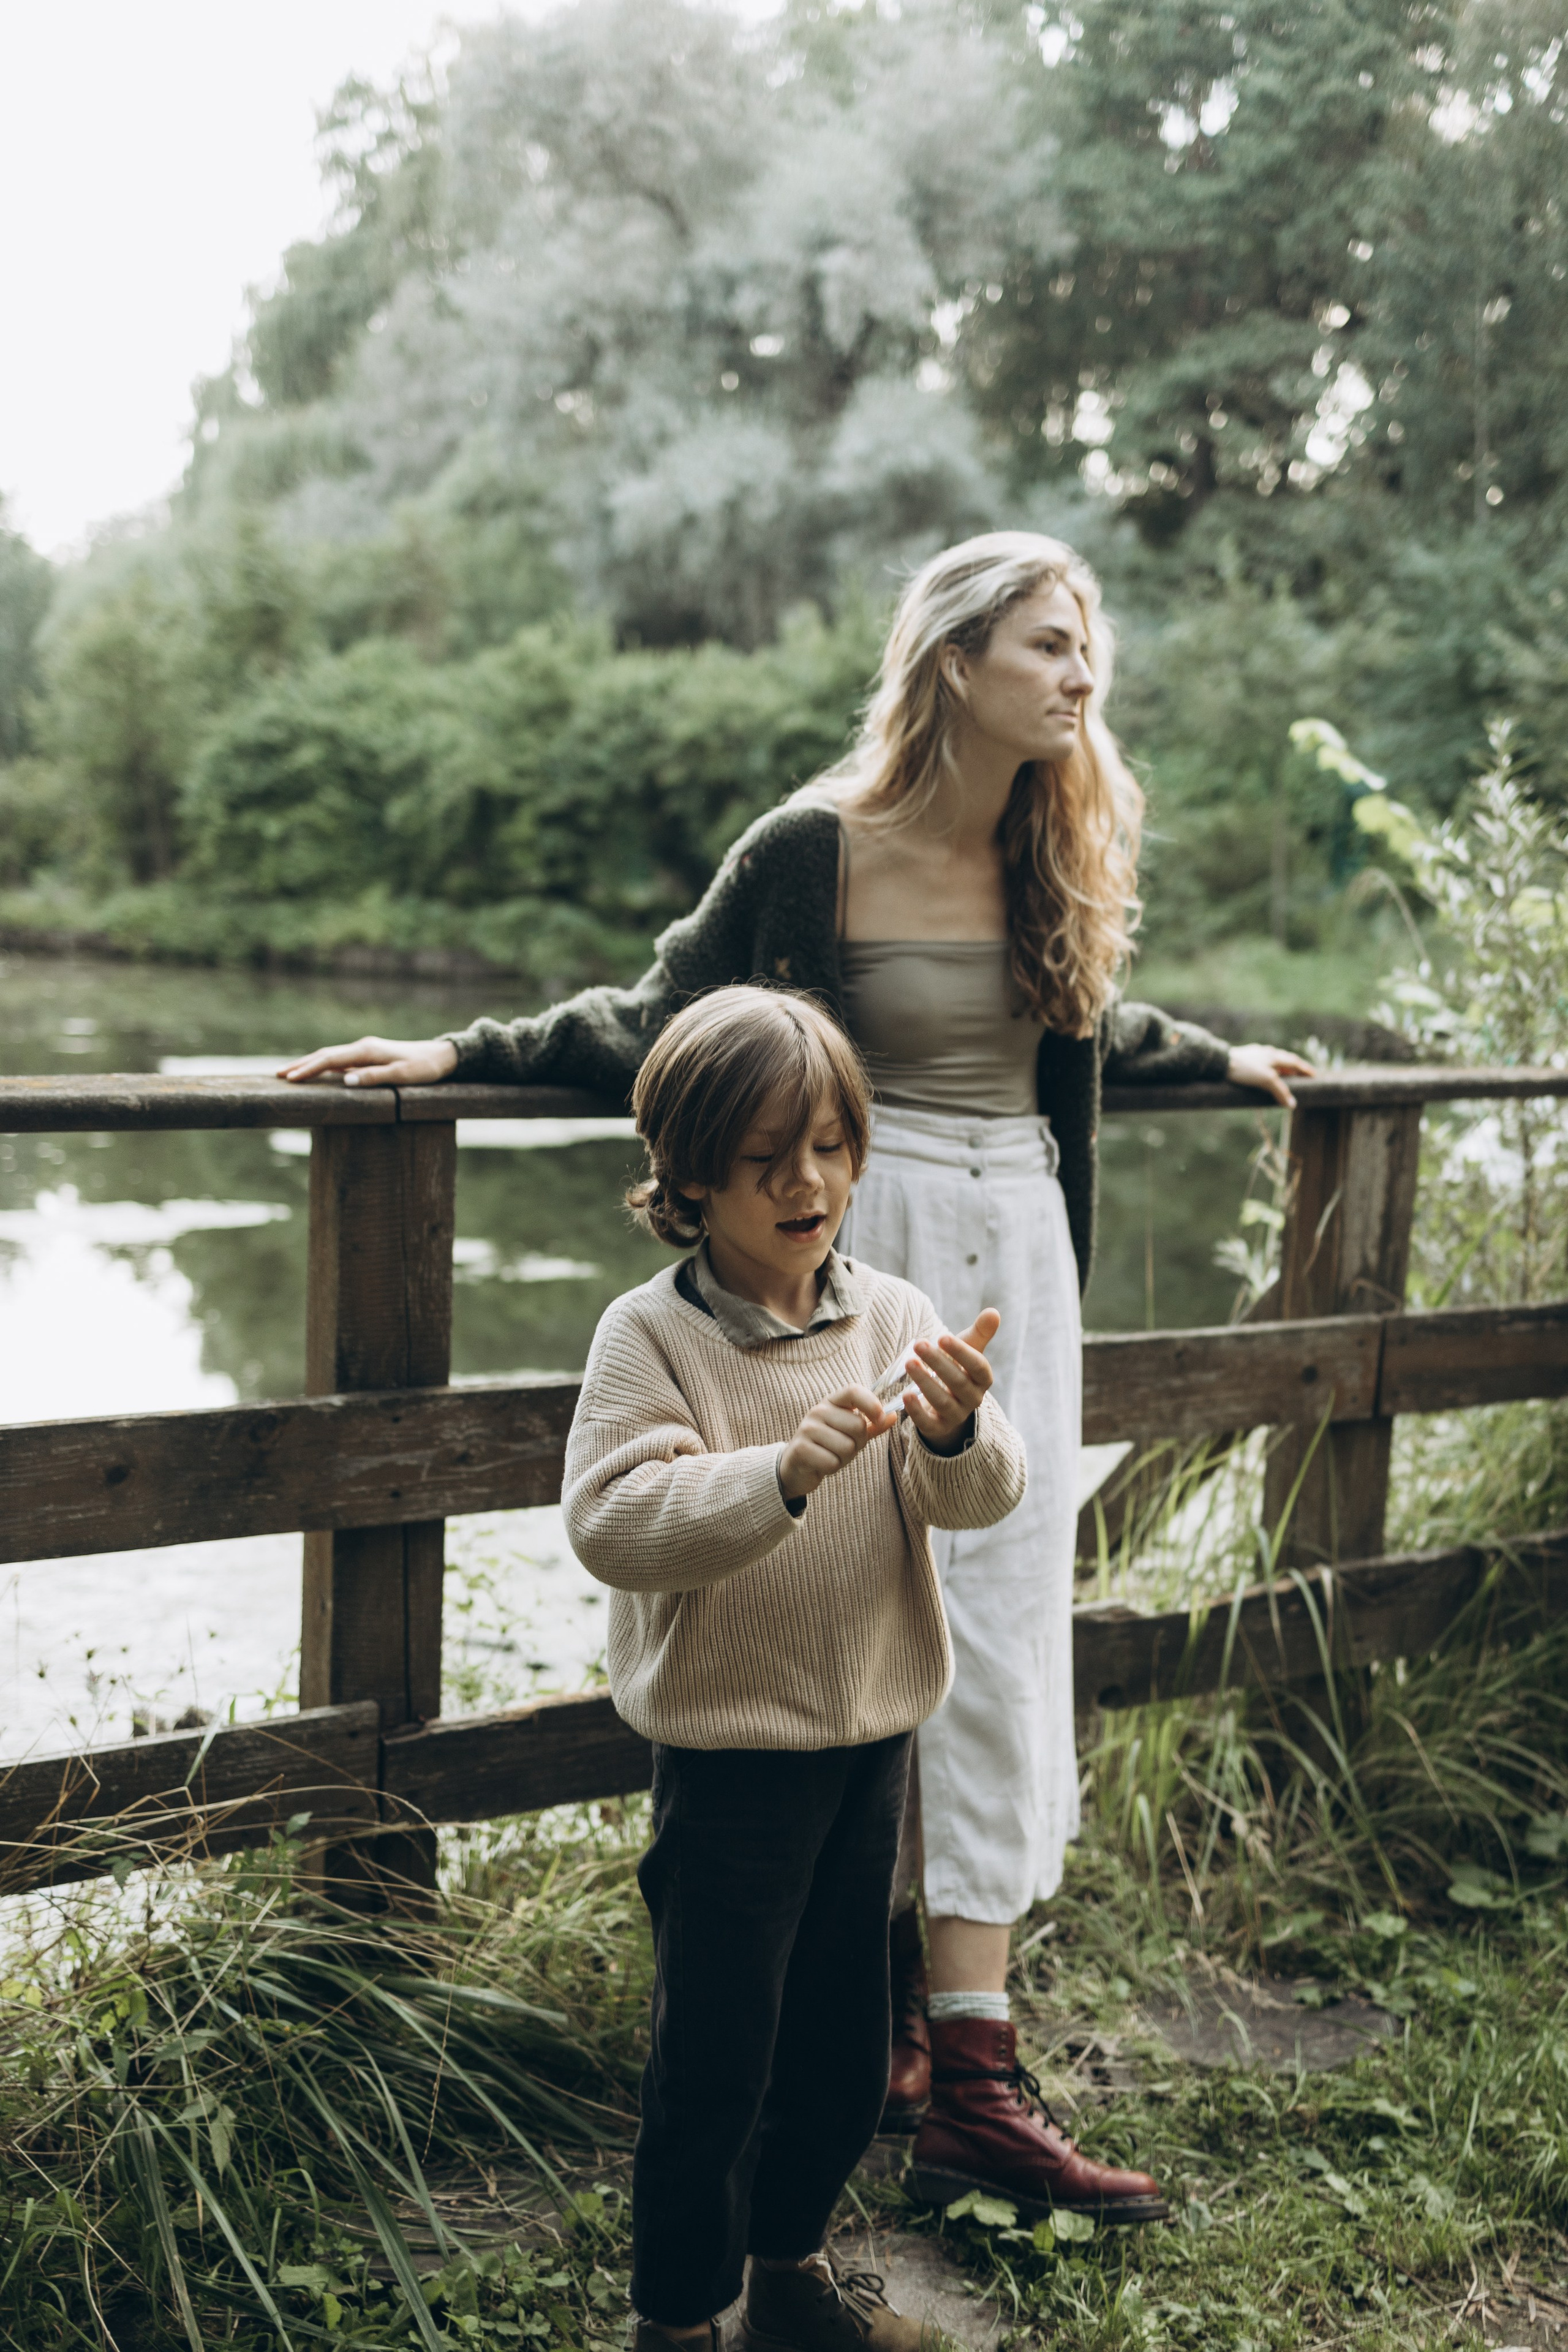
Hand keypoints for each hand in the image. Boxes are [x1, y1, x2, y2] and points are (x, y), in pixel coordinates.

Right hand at [276, 1035, 459, 1088]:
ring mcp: (365, 1051)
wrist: (441, 1056)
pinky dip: (323, 1066)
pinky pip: (340, 1061)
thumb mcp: (403, 1076)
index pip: (330, 1059)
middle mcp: (362, 1047)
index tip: (289, 1078)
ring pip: (331, 1057)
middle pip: (325, 1055)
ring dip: (310, 1065)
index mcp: (367, 1051)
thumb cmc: (425, 1068)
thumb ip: (375, 1078)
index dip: (308, 1069)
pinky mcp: (369, 1057)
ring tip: (289, 1074)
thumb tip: (346, 1080)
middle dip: (301, 1065)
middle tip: (278, 1076)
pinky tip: (316, 1073)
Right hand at [779, 1386, 896, 1501]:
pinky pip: (832, 1461)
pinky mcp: (800, 1449)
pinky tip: (822, 1464)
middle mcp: (818, 1411)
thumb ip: (871, 1425)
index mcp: (831, 1402)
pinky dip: (832, 1468)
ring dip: (844, 1458)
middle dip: (857, 1443)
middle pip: (857, 1425)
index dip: (871, 1403)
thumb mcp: (850, 1433)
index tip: (880, 1418)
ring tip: (831, 1455)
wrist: (796, 1467)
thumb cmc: (827, 1447)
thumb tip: (893, 1415)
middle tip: (844, 1447)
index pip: (853, 1391)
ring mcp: (807, 1429)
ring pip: (847, 1446)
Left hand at [895, 1308, 1000, 1453]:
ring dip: (925, 1382)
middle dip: (938, 1363)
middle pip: (958, 1382)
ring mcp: (956, 1415)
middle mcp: (973, 1399)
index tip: (941, 1336)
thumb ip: (980, 1332)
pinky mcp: (938, 1428)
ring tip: (909, 1363)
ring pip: (942, 1401)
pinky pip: (929, 1424)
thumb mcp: (969, 1350)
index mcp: (983, 1378)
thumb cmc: (958, 1368)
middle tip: (918, 1344)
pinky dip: (917, 1411)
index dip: (960, 1352)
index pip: (977, 1366)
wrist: (949, 1401)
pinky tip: (905, 1395)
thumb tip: (993, 1312)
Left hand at [1227, 1043, 1315, 1109]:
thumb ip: (1281, 1091)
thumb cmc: (1245, 1069)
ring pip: (1273, 1060)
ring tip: (1285, 1077)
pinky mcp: (1245, 1058)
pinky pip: (1261, 1063)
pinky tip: (1263, 1073)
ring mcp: (1255, 1054)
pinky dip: (1268, 1069)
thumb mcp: (1266, 1080)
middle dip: (1295, 1068)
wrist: (1220, 1062)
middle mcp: (1266, 1052)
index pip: (1295, 1063)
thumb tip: (1293, 1104)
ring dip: (1281, 1068)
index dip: (1305, 1070)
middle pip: (1285, 1060)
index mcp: (1274, 1056)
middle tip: (1302, 1076)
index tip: (1314, 1076)